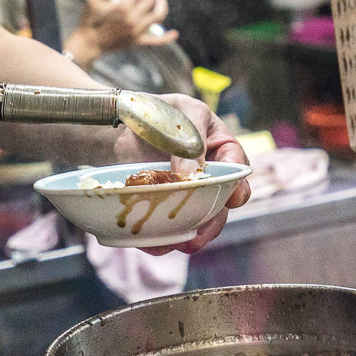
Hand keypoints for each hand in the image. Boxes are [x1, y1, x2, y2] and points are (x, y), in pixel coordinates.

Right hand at [65, 0, 177, 66]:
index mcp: (122, 6)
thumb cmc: (89, 20)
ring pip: (158, 16)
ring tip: (161, 0)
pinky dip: (166, 38)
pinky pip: (156, 41)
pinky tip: (175, 33)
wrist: (88, 44)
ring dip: (162, 6)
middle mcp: (133, 18)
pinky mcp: (138, 42)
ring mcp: (137, 31)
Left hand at [114, 93, 249, 255]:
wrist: (118, 127)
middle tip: (201, 233)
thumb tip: (192, 175)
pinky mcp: (166, 208)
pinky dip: (163, 239)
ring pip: (198, 222)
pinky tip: (154, 244)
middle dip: (213, 222)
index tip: (232, 199)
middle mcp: (209, 177)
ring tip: (181, 244)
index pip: (237, 170)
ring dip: (192, 236)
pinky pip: (169, 228)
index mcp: (221, 149)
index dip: (237, 187)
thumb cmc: (157, 111)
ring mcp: (188, 195)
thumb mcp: (180, 113)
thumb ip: (190, 140)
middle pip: (222, 205)